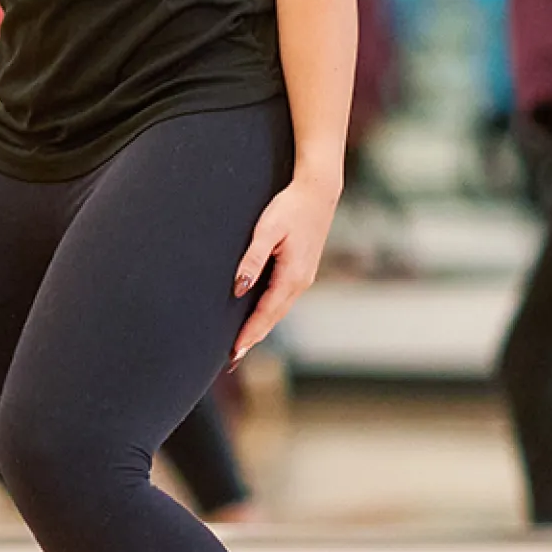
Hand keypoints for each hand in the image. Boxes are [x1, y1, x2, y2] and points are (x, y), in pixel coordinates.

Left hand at [230, 177, 341, 358]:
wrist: (318, 192)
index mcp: (292, 276)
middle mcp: (301, 282)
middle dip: (253, 338)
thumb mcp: (267, 230)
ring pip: (279, 311)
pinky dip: (270, 314)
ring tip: (243, 344)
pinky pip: (283, 300)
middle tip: (232, 359)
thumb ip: (252, 259)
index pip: (265, 313)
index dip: (249, 334)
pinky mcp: (303, 272)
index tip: (234, 352)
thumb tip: (238, 289)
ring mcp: (304, 278)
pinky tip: (260, 318)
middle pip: (273, 318)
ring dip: (261, 328)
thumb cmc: (290, 207)